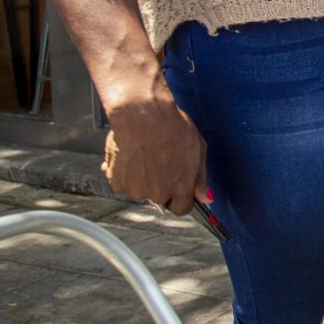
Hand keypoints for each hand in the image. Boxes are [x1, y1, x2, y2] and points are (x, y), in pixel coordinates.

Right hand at [102, 85, 209, 214]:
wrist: (142, 115)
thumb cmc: (172, 128)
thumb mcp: (198, 149)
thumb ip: (201, 178)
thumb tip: (205, 198)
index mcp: (181, 188)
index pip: (181, 208)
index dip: (180, 198)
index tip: (177, 187)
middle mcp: (158, 193)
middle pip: (160, 198)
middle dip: (161, 184)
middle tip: (160, 161)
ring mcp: (136, 190)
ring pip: (141, 190)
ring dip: (142, 178)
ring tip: (145, 155)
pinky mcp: (118, 182)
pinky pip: (124, 183)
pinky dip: (125, 173)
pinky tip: (131, 155)